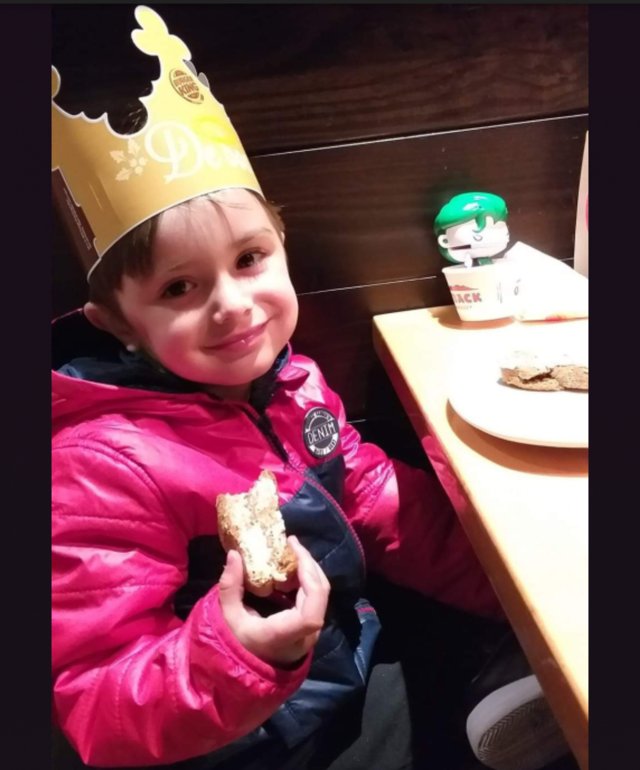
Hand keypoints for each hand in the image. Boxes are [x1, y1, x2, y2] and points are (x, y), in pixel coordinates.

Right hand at [218, 536, 329, 666]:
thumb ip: (230, 587)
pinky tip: (292, 568)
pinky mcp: (311, 626)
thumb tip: (234, 555)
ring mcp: (311, 632)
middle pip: (320, 596)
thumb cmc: (238, 645)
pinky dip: (308, 579)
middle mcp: (305, 635)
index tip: (295, 556)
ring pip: (322, 595)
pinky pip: (317, 598)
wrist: (250, 672)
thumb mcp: (227, 618)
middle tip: (291, 543)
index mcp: (284, 636)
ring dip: (310, 569)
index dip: (310, 582)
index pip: (311, 614)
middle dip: (309, 564)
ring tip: (292, 551)